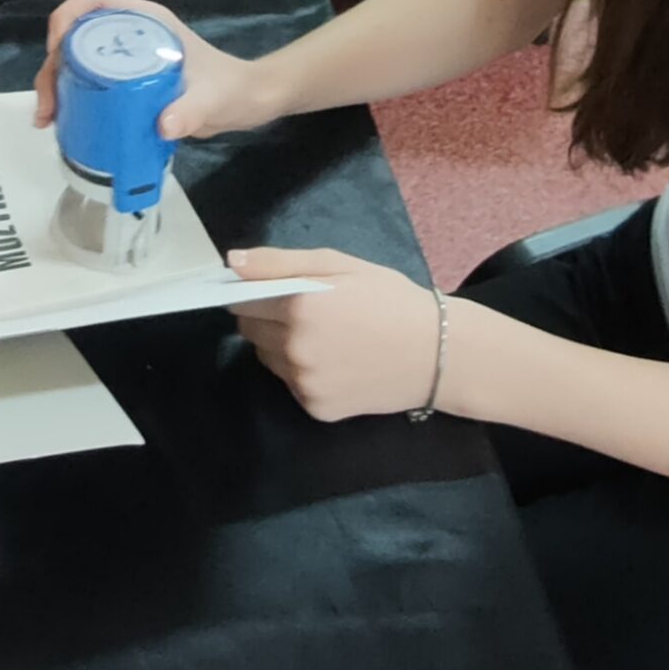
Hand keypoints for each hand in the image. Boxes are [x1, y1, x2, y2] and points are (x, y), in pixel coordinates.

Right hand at [32, 0, 282, 139]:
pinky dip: (71, 99)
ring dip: (56, 84)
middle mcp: (131, 33)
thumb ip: (194, 110)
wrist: (248, 102)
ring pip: (77, 60)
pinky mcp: (127, 82)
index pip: (94, 0)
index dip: (66, 18)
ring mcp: (128, 57)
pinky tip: (65, 123)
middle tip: (48, 105)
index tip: (56, 52)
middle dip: (53, 65)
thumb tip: (165, 125)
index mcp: (146, 21)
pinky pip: (90, 82)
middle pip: (75, 35)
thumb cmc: (233, 88)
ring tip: (48, 119)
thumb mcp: (214, 99)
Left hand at [226, 248, 442, 421]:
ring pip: (267, 359)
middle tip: (308, 312)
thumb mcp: (340, 264)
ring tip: (324, 337)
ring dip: (281, 346)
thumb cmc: (390, 299)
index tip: (274, 291)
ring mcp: (304, 382)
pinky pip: (290, 383)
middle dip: (267, 319)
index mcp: (299, 307)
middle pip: (250, 332)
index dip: (255, 293)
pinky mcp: (314, 407)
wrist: (437, 354)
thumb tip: (231, 261)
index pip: (243, 301)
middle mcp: (294, 349)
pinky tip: (335, 361)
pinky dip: (302, 372)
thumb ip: (280, 262)